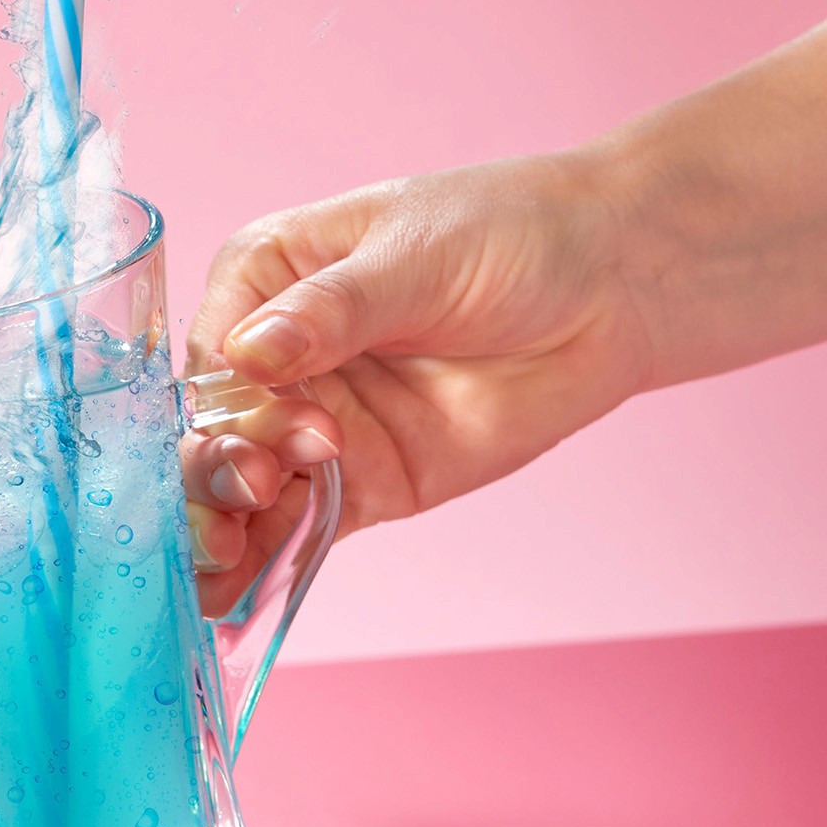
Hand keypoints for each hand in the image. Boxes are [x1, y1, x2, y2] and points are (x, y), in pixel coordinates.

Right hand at [181, 152, 657, 617]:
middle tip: (254, 485)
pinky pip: (298, 529)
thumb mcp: (415, 256)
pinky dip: (264, 563)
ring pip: (244, 489)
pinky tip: (232, 591)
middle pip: (216, 429)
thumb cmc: (511, 234)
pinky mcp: (360, 484)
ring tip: (226, 552)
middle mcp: (276, 359)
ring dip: (224, 525)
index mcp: (266, 282)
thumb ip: (331, 312)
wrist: (614, 286)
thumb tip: (252, 354)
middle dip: (214, 467)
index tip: (252, 434)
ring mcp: (315, 426)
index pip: (212, 355)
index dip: (217, 404)